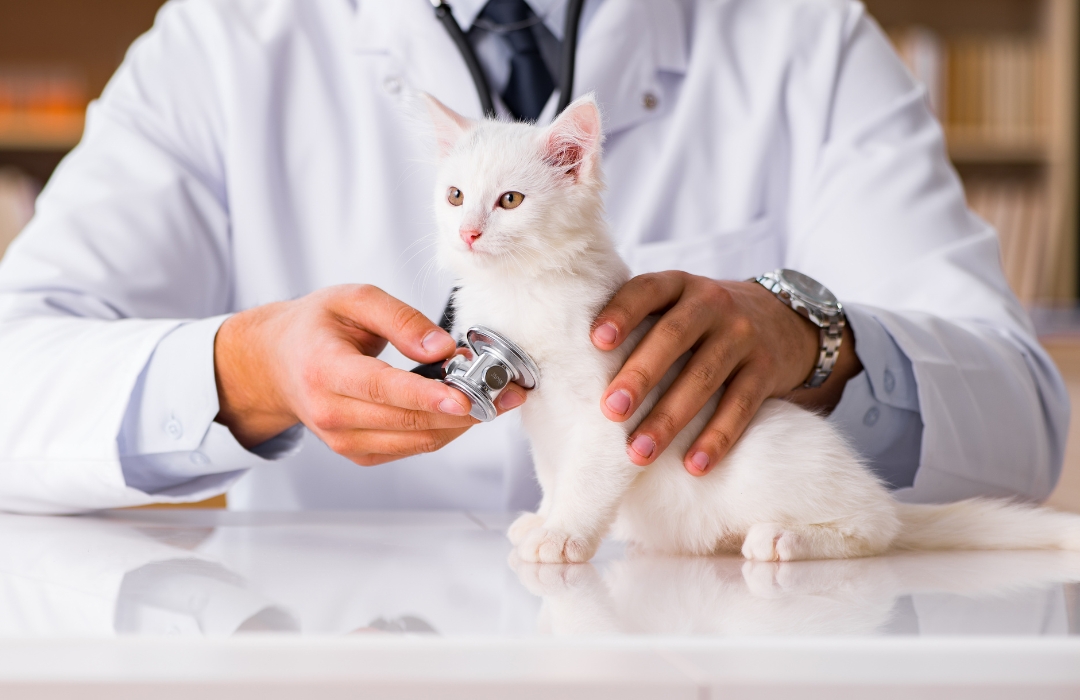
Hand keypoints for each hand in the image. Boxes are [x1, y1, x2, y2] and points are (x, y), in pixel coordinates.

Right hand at [213, 284, 526, 464]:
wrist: (276, 364)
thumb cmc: (316, 326)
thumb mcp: (353, 299)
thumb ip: (400, 318)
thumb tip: (443, 346)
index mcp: (325, 370)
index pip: (382, 389)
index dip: (426, 397)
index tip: (465, 398)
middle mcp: (331, 413)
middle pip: (409, 421)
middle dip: (465, 409)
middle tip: (506, 390)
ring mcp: (344, 440)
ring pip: (418, 440)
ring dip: (463, 422)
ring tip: (498, 396)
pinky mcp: (359, 454)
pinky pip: (413, 447)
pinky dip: (444, 429)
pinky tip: (464, 407)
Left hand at [591, 272, 859, 475]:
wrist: (782, 320)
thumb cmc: (701, 321)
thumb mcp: (675, 305)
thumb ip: (636, 322)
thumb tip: (567, 365)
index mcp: (678, 285)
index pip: (646, 290)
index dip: (621, 312)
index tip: (595, 340)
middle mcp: (712, 304)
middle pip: (673, 337)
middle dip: (640, 375)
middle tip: (610, 411)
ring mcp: (742, 336)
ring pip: (705, 377)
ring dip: (670, 418)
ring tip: (639, 452)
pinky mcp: (766, 369)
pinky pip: (741, 406)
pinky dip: (717, 437)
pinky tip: (694, 464)